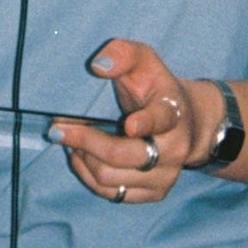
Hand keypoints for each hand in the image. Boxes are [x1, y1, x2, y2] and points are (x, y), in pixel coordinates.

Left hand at [50, 37, 215, 204]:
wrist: (189, 122)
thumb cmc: (156, 88)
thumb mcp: (144, 60)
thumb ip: (123, 54)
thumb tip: (99, 65)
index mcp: (173, 112)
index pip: (161, 119)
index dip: (146, 123)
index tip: (129, 124)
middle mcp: (174, 149)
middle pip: (122, 155)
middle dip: (84, 141)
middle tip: (58, 129)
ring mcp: (166, 176)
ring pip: (111, 178)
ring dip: (82, 158)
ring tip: (71, 141)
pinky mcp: (155, 193)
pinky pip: (113, 194)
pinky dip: (88, 176)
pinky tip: (81, 157)